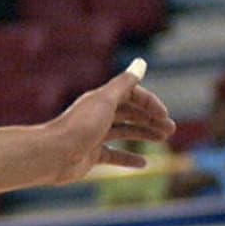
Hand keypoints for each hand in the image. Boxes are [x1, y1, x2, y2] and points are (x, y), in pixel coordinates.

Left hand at [43, 65, 174, 181]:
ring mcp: (93, 136)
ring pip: (124, 132)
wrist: (53, 155)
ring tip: (163, 139)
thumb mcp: (105, 101)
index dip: (148, 103)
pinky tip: (144, 163)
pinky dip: (128, 158)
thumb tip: (141, 62)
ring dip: (144, 134)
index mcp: (100, 100)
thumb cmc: (80, 127)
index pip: (130, 94)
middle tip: (170, 129)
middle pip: (129, 113)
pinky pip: (113, 155)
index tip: (164, 115)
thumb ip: (124, 84)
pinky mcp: (90, 155)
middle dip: (150, 119)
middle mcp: (97, 116)